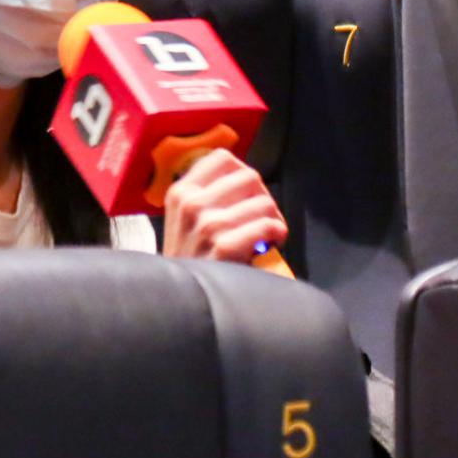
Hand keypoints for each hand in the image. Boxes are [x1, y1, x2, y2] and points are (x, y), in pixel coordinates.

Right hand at [161, 148, 289, 272]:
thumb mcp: (183, 219)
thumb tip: (244, 177)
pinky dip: (277, 234)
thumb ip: (206, 194)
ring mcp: (207, 225)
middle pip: (249, 177)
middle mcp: (191, 204)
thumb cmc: (189, 259)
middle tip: (263, 217)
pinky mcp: (224, 247)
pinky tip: (271, 245)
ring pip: (263, 202)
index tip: (247, 194)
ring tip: (268, 235)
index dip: (243, 174)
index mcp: (180, 192)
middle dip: (263, 197)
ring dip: (273, 218)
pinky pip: (267, 226)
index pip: (222, 158)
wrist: (180, 299)